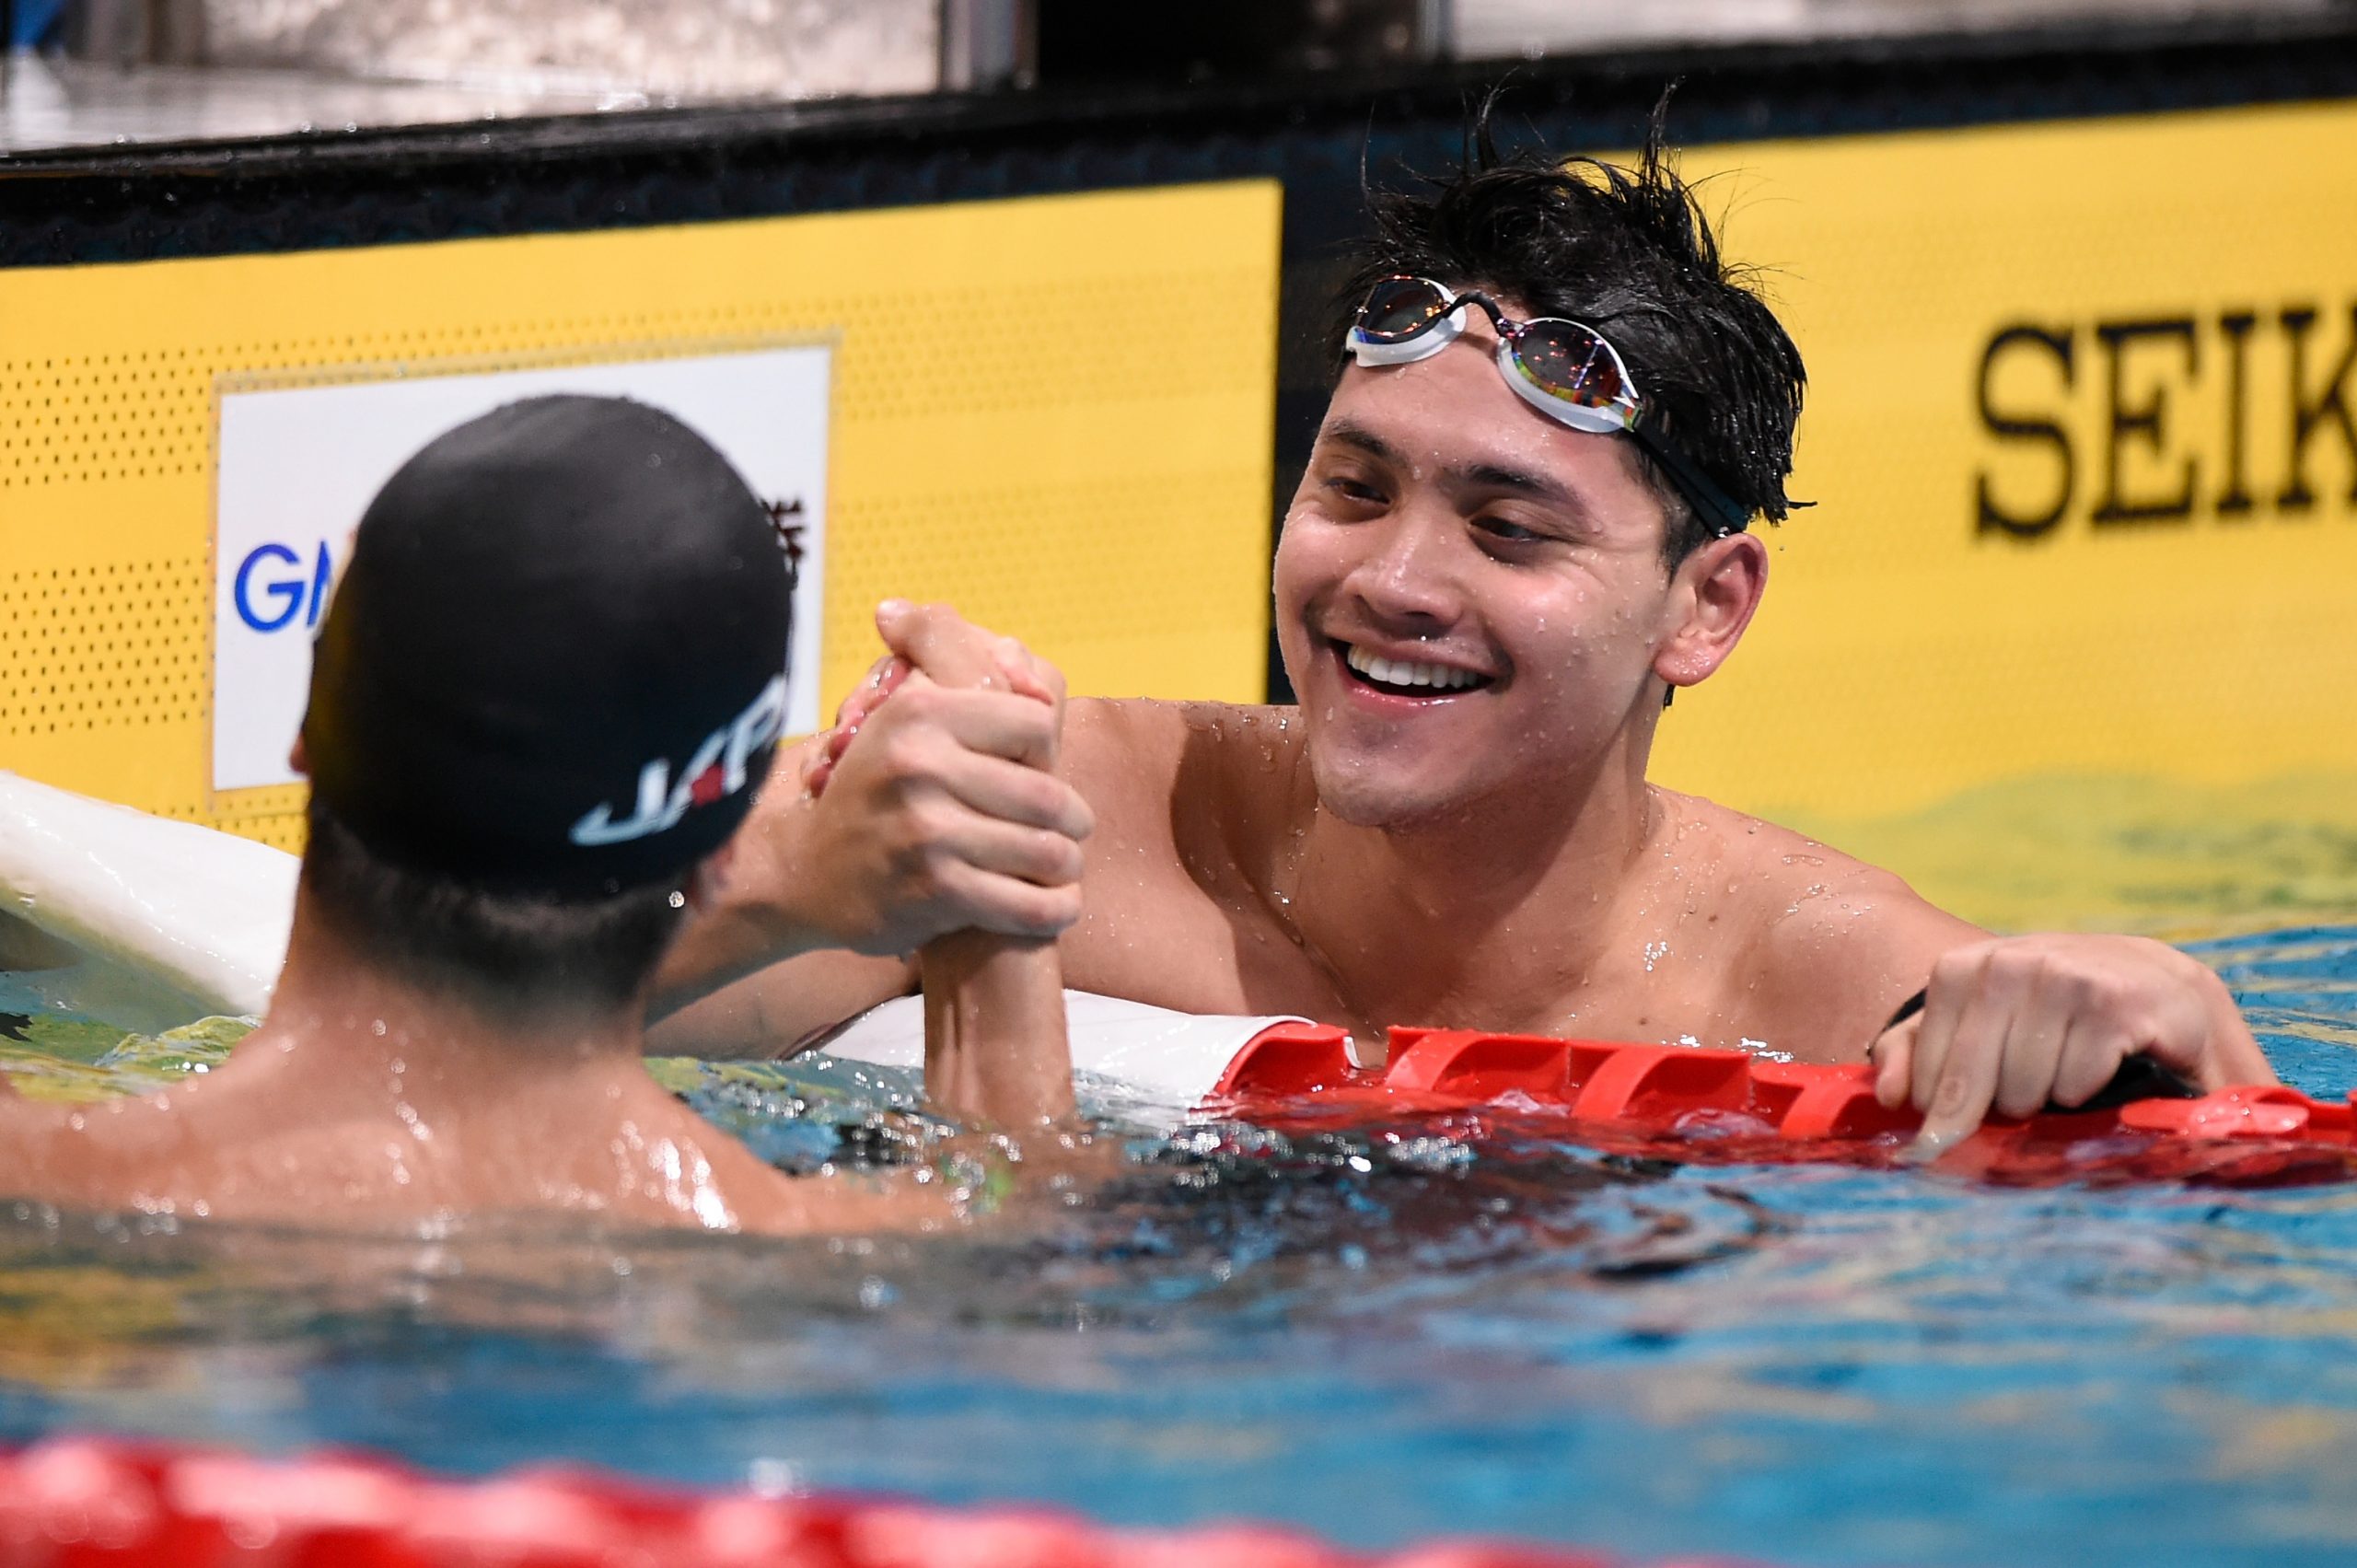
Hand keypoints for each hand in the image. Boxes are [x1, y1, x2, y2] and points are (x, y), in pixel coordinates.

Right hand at [764, 603, 1091, 958]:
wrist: (806, 870)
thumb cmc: (877, 789)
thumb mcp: (903, 715)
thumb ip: (958, 669)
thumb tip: (1000, 642)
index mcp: (919, 710)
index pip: (1036, 722)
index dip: (1048, 751)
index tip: (1038, 771)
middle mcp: (919, 764)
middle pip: (1050, 795)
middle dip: (1073, 820)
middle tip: (1071, 830)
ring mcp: (927, 831)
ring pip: (1048, 852)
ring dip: (1066, 866)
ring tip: (1060, 865)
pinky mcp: (934, 890)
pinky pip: (1030, 907)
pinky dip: (1056, 910)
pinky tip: (1056, 904)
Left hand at [1870, 933, 2274, 1154]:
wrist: (2163, 994)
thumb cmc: (2058, 1021)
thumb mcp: (1984, 1028)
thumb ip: (1920, 1053)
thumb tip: (1887, 1096)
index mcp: (1962, 967)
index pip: (1927, 1066)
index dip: (1942, 1108)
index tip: (1954, 1127)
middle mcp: (2009, 962)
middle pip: (1972, 1081)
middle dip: (1994, 1111)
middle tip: (2021, 1107)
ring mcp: (2063, 976)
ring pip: (2024, 1088)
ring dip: (2045, 1099)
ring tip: (2065, 1075)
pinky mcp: (2116, 1003)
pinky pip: (2074, 1084)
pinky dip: (2085, 1091)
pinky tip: (2104, 1066)